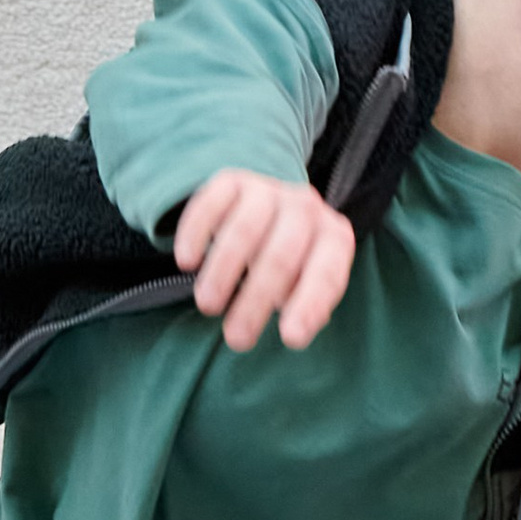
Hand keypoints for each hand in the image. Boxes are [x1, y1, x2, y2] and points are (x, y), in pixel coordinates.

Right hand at [174, 171, 355, 352]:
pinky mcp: (232, 180)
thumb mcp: (308, 281)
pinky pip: (210, 204)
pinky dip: (197, 234)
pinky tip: (187, 262)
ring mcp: (268, 190)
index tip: (290, 339)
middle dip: (257, 300)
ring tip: (208, 305)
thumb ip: (307, 305)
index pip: (326, 274)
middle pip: (281, 256)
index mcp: (334, 237)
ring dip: (223, 271)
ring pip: (244, 231)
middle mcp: (305, 207)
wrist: (270, 205)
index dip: (309, 306)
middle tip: (237, 338)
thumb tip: (296, 331)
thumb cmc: (293, 259)